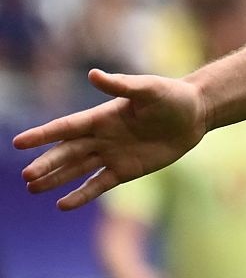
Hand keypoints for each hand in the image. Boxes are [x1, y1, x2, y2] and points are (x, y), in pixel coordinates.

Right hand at [13, 69, 208, 209]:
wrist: (196, 114)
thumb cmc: (172, 96)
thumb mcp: (148, 88)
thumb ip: (121, 84)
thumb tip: (93, 74)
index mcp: (102, 116)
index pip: (67, 127)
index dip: (43, 134)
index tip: (18, 142)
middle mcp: (101, 137)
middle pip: (68, 152)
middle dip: (47, 164)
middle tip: (26, 177)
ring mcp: (112, 154)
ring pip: (77, 169)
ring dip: (56, 179)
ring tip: (33, 188)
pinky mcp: (126, 170)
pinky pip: (99, 184)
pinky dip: (81, 194)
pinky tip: (63, 204)